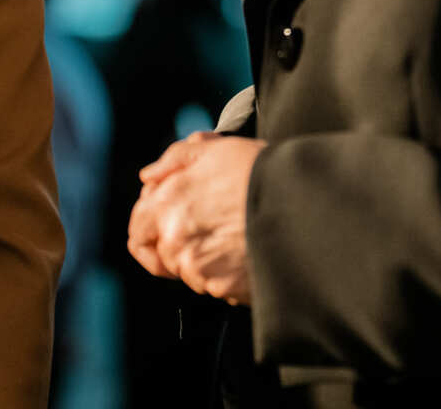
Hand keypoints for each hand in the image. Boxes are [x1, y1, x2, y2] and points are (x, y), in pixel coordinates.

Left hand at [127, 132, 265, 304]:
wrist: (302, 204)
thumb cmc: (260, 172)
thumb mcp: (215, 149)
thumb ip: (174, 160)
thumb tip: (148, 177)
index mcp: (169, 205)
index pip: (138, 230)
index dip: (149, 223)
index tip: (169, 217)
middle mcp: (177, 241)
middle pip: (162, 254)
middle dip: (179, 241)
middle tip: (209, 223)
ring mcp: (200, 270)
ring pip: (190, 272)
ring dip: (204, 258)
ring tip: (234, 234)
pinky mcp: (226, 290)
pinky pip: (216, 286)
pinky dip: (226, 273)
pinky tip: (246, 249)